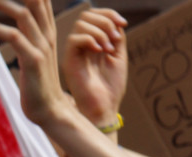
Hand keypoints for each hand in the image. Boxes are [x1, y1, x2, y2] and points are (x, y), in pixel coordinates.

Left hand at [0, 0, 74, 128]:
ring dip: (1, 2)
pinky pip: (15, 36)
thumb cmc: (37, 83)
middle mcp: (46, 34)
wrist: (49, 109)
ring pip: (24, 13)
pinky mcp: (33, 60)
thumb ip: (27, 36)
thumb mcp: (34, 53)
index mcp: (47, 30)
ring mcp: (41, 46)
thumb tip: (15, 28)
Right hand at [61, 8, 128, 127]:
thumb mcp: (119, 56)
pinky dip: (90, 39)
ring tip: (109, 49)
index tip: (123, 24)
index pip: (94, 16)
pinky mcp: (69, 61)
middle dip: (105, 21)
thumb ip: (116, 37)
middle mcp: (82, 45)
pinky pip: (74, 39)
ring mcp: (75, 53)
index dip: (109, 14)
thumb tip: (115, 22)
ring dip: (100, 32)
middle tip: (115, 39)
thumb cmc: (111, 87)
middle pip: (86, 16)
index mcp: (93, 42)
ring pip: (80, 24)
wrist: (104, 107)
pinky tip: (100, 51)